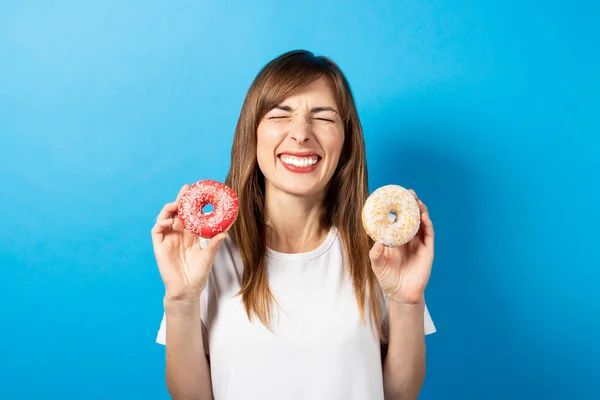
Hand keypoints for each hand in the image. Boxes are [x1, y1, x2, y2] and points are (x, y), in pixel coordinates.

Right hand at [151, 184, 226, 300]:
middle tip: (187, 188)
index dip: (193, 203)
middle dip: (181, 199)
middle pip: (178, 213)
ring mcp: (168, 240)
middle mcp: (179, 235)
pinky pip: (157, 231)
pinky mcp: (159, 247)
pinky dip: (161, 223)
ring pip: (165, 218)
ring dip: (169, 209)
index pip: (191, 215)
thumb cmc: (198, 274)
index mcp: (191, 235)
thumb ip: (214, 244)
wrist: (187, 290)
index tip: (198, 192)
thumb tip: (225, 232)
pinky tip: (169, 221)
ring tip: (177, 203)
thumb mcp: (209, 257)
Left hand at [369, 189, 433, 304]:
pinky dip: (427, 225)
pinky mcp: (427, 251)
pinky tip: (424, 217)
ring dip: (420, 212)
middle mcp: (408, 239)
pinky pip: (428, 235)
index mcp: (395, 239)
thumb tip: (376, 242)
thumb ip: (376, 254)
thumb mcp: (377, 264)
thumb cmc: (388, 278)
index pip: (397, 220)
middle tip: (409, 193)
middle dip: (411, 205)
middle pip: (411, 218)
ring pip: (421, 224)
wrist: (401, 294)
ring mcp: (418, 244)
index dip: (397, 209)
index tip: (394, 196)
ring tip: (417, 201)